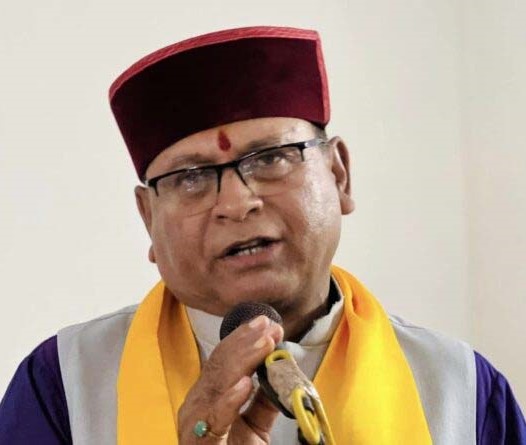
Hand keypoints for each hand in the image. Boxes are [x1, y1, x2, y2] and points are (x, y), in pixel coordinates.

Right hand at [178, 315, 283, 443]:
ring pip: (218, 382)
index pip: (224, 359)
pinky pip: (215, 419)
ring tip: (264, 343)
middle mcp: (197, 404)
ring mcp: (195, 423)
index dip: (245, 339)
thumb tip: (281, 370)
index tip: (269, 324)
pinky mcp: (199, 444)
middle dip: (247, 341)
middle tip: (269, 325)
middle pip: (220, 364)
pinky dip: (230, 399)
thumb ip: (265, 399)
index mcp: (208, 396)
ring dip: (243, 359)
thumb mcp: (255, 426)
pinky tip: (245, 383)